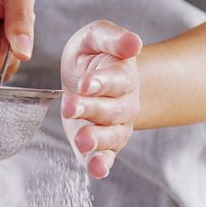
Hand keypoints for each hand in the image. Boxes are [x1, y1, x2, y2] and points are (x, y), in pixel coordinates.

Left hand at [60, 20, 143, 178]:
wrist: (90, 75)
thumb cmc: (93, 54)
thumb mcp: (97, 36)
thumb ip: (113, 38)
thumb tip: (135, 43)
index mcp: (122, 76)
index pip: (116, 80)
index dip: (101, 82)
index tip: (85, 84)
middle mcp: (124, 104)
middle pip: (113, 110)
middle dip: (92, 110)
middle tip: (70, 107)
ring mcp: (115, 126)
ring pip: (112, 136)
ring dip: (97, 139)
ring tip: (82, 140)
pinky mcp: (101, 144)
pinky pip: (106, 157)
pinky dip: (101, 164)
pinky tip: (96, 171)